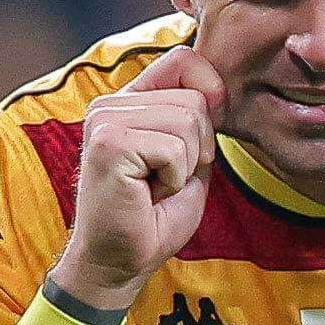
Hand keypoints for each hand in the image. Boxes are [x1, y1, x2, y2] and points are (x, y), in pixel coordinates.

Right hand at [54, 46, 225, 315]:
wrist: (119, 263)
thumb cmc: (153, 218)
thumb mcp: (188, 159)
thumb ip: (198, 121)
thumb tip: (219, 90)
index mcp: (128, 101)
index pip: (184, 60)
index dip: (210, 94)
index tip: (202, 142)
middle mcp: (110, 103)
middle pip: (194, 97)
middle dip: (199, 147)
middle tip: (167, 180)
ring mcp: (105, 119)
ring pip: (187, 121)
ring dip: (186, 166)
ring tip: (156, 187)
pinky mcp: (108, 144)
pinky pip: (174, 149)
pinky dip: (175, 180)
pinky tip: (149, 195)